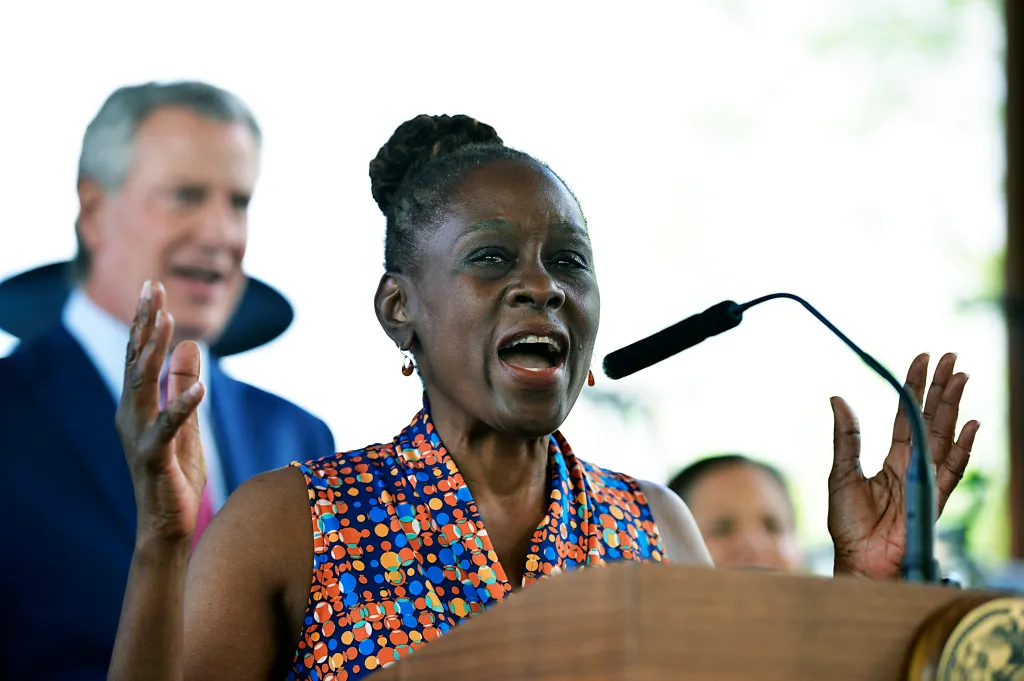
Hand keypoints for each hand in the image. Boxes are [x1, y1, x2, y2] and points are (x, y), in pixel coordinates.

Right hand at [115, 280, 205, 545]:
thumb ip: (182, 386)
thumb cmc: (174, 475)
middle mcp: (132, 416)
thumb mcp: (186, 422)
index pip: (140, 356)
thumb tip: (187, 344)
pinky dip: (183, 407)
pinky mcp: (155, 458)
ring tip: (166, 322)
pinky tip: (201, 388)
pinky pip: (168, 429)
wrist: (166, 526)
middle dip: (144, 324)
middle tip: (151, 289)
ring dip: (153, 354)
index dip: (146, 322)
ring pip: (142, 387)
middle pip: (136, 362)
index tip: (153, 288)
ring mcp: (140, 436)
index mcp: (138, 406)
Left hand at [826, 352, 979, 579]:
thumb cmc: (847, 524)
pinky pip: (952, 470)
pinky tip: (972, 425)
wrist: (858, 560)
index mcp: (892, 460)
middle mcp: (913, 466)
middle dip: (942, 388)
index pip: (906, 415)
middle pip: (931, 419)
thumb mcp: (841, 473)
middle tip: (952, 358)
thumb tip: (837, 398)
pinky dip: (963, 448)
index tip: (922, 359)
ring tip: (962, 378)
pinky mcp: (934, 499)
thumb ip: (846, 437)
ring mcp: (926, 481)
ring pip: (944, 436)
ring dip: (954, 407)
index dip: (914, 387)